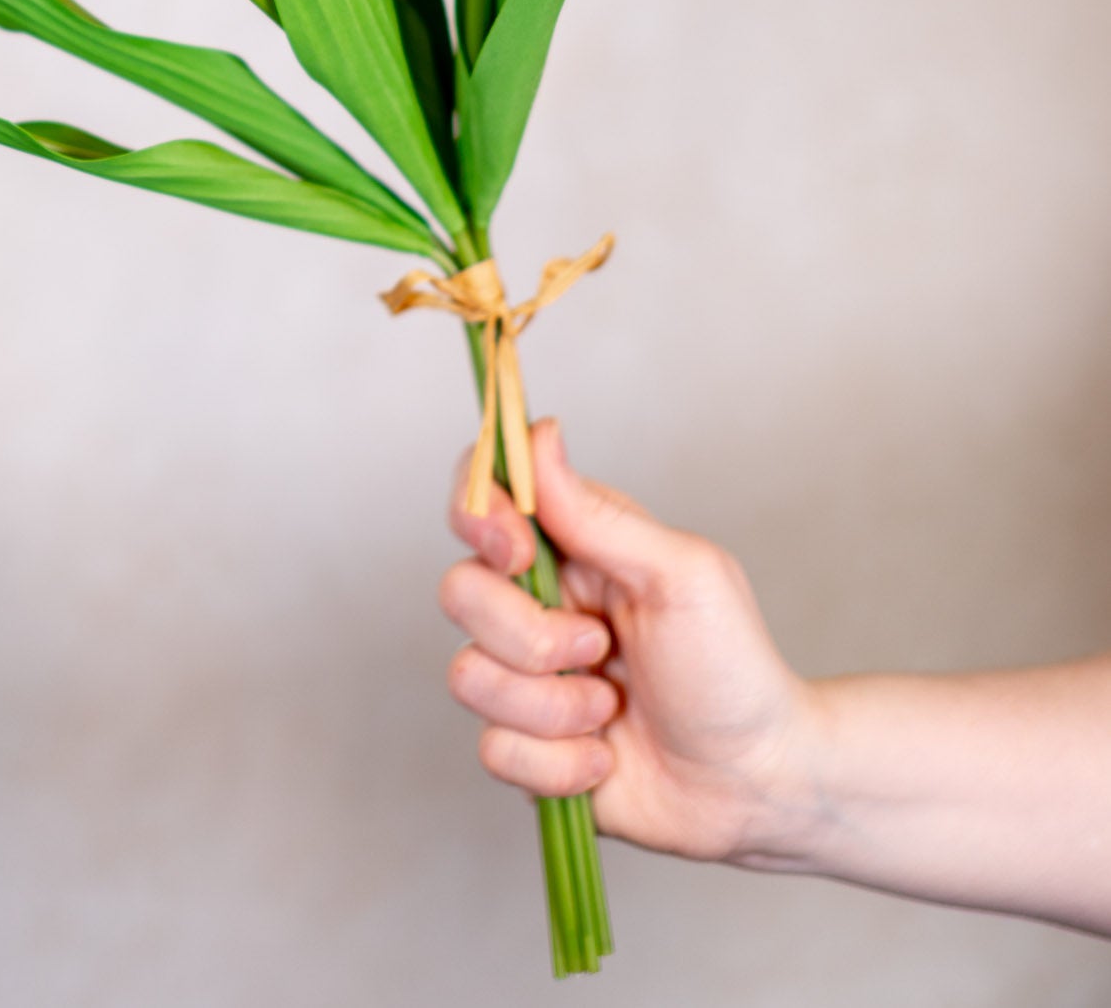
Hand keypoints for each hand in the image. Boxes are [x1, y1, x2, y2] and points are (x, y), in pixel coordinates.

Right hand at [439, 418, 818, 862]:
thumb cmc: (733, 666)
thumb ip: (599, 513)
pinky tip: (604, 758)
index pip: (480, 498)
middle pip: (459, 591)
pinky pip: (494, 749)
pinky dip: (558, 763)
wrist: (757, 782)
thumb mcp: (680, 574)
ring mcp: (524, 677)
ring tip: (612, 709)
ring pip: (468, 677)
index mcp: (569, 548)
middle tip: (601, 647)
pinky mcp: (525, 745)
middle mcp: (534, 605)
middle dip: (530, 634)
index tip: (518, 551)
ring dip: (553, 706)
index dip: (478, 516)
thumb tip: (540, 434)